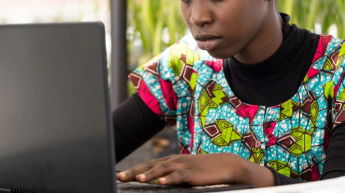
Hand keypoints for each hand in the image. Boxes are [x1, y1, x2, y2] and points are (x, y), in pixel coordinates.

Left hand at [117, 153, 274, 186]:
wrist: (225, 164)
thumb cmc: (203, 170)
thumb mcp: (184, 171)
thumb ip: (171, 175)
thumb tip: (156, 183)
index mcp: (170, 161)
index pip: (147, 165)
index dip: (133, 170)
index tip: (119, 176)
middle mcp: (174, 161)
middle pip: (150, 166)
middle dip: (134, 172)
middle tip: (120, 177)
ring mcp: (183, 165)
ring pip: (162, 169)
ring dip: (149, 174)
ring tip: (136, 179)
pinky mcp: (193, 173)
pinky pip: (179, 176)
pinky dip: (170, 179)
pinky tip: (162, 183)